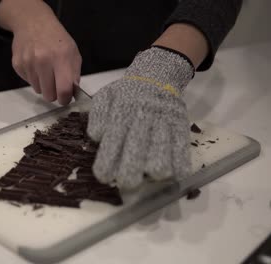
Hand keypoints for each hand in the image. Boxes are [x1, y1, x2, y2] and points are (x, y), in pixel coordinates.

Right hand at [0, 0, 81, 104]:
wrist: (33, 23)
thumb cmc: (56, 39)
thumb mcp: (73, 52)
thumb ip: (74, 74)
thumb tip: (71, 93)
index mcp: (61, 58)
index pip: (63, 90)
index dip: (65, 99)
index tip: (65, 98)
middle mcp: (43, 61)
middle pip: (49, 95)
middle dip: (54, 93)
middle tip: (55, 83)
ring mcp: (28, 63)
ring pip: (38, 90)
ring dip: (43, 84)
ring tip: (45, 69)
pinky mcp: (17, 65)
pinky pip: (28, 82)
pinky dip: (33, 77)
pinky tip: (35, 65)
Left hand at [87, 47, 194, 189]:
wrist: (157, 76)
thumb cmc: (126, 93)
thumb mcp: (106, 97)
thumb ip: (98, 116)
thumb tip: (97, 135)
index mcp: (121, 115)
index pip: (112, 143)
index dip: (107, 164)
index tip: (103, 177)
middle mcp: (143, 122)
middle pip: (136, 157)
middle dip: (129, 176)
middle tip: (125, 181)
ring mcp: (164, 126)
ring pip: (160, 160)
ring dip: (152, 174)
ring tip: (146, 175)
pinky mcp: (181, 128)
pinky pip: (182, 153)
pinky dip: (177, 168)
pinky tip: (169, 174)